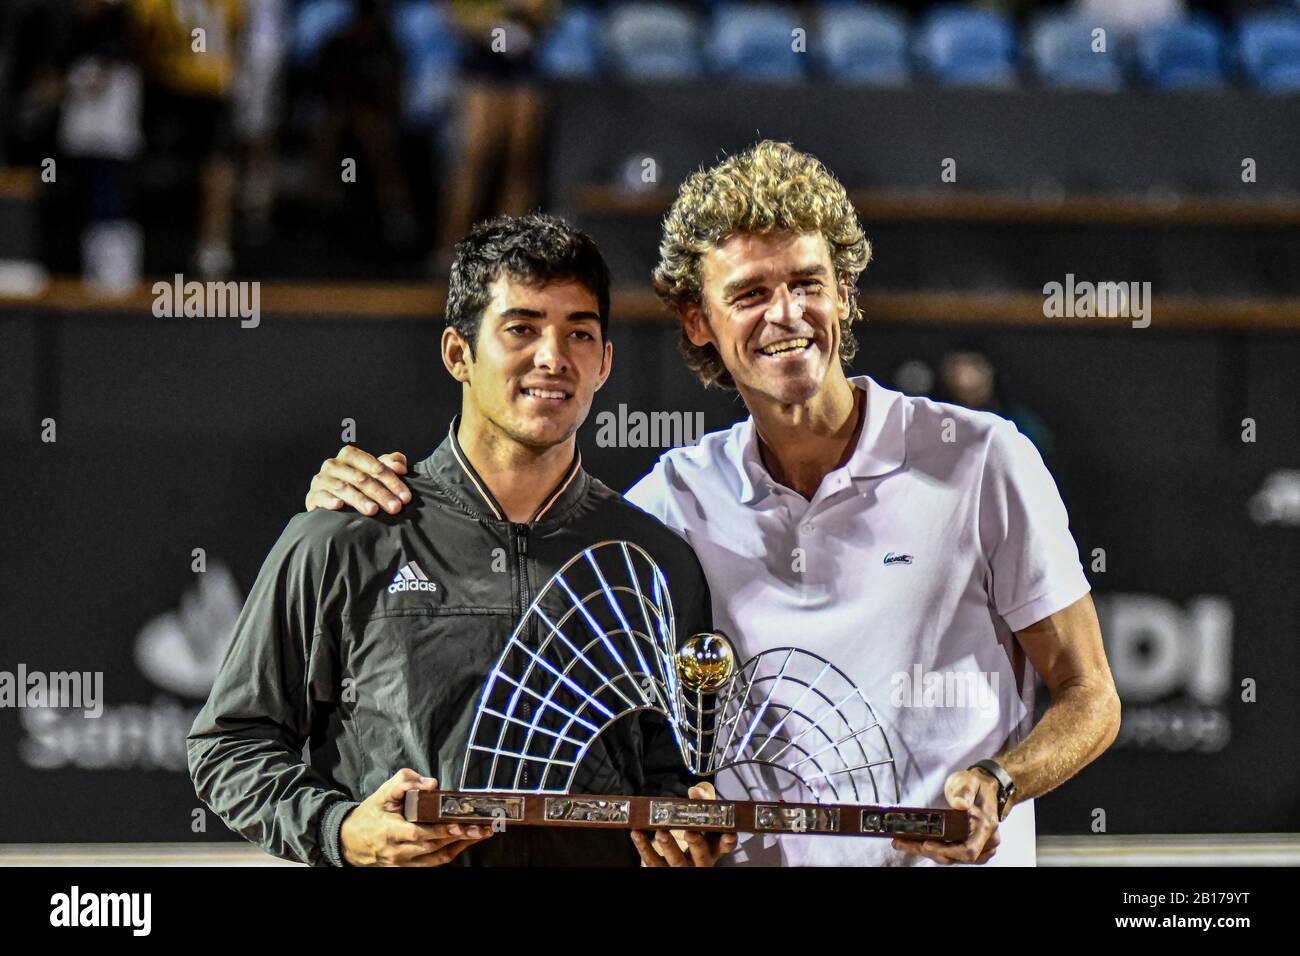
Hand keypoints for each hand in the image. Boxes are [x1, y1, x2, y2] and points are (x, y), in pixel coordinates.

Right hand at [306, 446, 410, 514]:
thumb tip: (400, 465)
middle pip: (361, 478)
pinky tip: (339, 506)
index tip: (406, 497)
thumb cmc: (358, 484)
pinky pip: (321, 497)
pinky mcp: (313, 496)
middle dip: (381, 493)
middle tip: (396, 507)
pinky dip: (330, 500)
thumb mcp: (374, 472)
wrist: (330, 499)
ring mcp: (322, 480)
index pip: (374, 466)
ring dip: (360, 499)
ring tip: (374, 510)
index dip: (392, 481)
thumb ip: (389, 464)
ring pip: (344, 488)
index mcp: (350, 455)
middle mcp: (333, 464)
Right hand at [339, 769, 493, 866]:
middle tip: (481, 826)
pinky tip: (464, 842)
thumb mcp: (382, 793)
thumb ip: (404, 782)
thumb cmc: (370, 814)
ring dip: (460, 846)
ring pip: (436, 858)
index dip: (440, 830)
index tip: (459, 823)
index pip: (418, 834)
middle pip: (433, 846)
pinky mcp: (406, 868)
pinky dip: (450, 852)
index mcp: (390, 831)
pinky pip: (432, 864)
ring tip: (480, 833)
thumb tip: (431, 784)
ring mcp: (402, 863)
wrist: (350, 841)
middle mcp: (397, 851)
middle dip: (459, 836)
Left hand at [630, 782, 737, 866]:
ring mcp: (682, 868)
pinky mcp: (662, 870)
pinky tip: (637, 833)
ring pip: (676, 861)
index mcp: (713, 847)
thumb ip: (700, 803)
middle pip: (701, 855)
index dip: (728, 841)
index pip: (724, 846)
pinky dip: (644, 847)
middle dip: (696, 844)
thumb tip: (695, 791)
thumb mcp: (700, 819)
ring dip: (669, 847)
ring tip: (661, 833)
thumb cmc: (692, 833)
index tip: (729, 834)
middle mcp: (700, 861)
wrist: (674, 859)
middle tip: (690, 832)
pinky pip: (652, 862)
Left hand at [891, 768, 1001, 864]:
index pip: (969, 850)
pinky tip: (915, 843)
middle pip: (956, 857)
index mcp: (986, 827)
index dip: (948, 851)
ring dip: (927, 851)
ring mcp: (978, 847)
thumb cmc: (977, 785)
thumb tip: (959, 803)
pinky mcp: (968, 846)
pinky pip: (950, 854)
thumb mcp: (970, 782)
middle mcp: (985, 841)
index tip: (927, 844)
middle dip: (928, 850)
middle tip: (903, 842)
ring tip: (903, 842)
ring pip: (951, 857)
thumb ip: (965, 792)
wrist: (985, 787)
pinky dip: (933, 850)